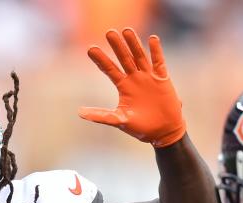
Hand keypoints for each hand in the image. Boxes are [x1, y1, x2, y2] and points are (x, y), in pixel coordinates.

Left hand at [79, 28, 185, 147]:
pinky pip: (159, 62)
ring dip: (134, 44)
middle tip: (109, 33)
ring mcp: (148, 77)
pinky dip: (156, 51)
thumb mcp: (119, 120)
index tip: (90, 49)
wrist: (163, 132)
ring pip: (140, 56)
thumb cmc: (141, 128)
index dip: (101, 59)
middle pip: (124, 58)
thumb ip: (101, 116)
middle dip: (117, 46)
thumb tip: (80, 113)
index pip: (109, 69)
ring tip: (127, 30)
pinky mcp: (162, 79)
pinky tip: (152, 39)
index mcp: (123, 86)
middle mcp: (134, 78)